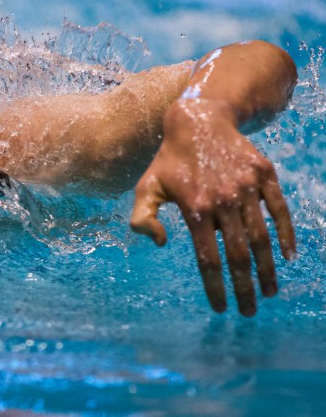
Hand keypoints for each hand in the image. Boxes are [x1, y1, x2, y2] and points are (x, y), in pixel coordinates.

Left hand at [130, 99, 295, 316]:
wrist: (199, 119)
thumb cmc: (169, 159)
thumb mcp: (147, 186)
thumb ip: (143, 216)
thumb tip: (161, 243)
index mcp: (195, 208)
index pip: (208, 259)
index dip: (216, 287)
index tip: (221, 308)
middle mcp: (223, 201)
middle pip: (238, 255)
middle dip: (244, 288)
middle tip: (249, 311)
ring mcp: (246, 188)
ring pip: (261, 238)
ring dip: (267, 269)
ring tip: (268, 291)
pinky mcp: (264, 176)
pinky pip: (279, 210)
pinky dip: (286, 234)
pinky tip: (288, 256)